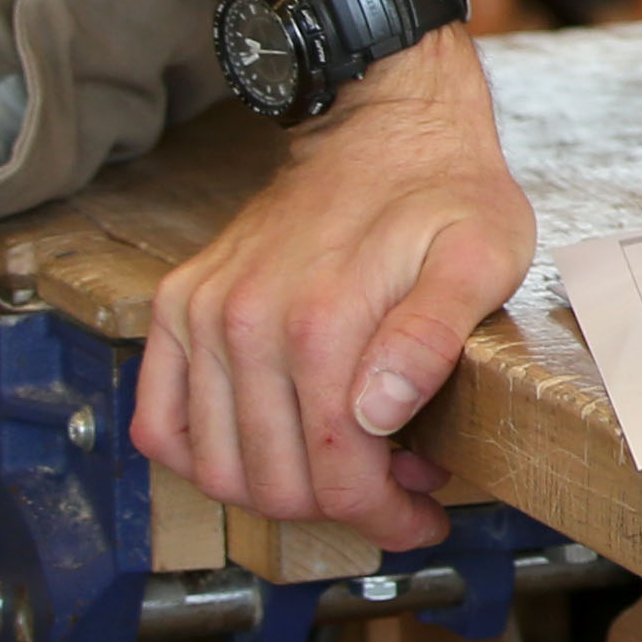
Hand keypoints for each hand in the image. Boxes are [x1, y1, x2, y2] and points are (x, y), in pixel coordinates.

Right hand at [131, 40, 531, 546]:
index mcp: (324, 321)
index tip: (421, 516)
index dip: (383, 514)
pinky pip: (158, 422)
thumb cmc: (445, 191)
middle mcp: (246, 323)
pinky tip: (260, 451)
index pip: (336, 473)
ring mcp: (202, 316)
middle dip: (343, 506)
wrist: (385, 126)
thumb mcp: (483, 254)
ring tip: (345, 469)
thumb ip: (434, 334)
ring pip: (215, 468)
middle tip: (398, 488)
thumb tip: (380, 411)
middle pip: (275, 482)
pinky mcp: (176, 308)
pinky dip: (201, 457)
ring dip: (278, 491)